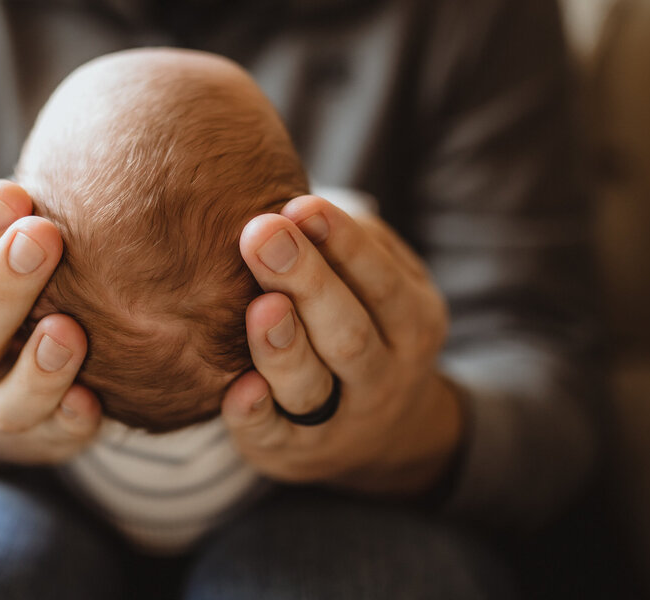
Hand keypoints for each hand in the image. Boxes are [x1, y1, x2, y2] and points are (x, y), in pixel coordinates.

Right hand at [0, 179, 100, 469]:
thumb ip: (7, 223)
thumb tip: (81, 145)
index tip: (11, 192)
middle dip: (2, 286)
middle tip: (43, 236)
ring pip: (4, 401)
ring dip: (38, 367)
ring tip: (69, 332)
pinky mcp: (36, 443)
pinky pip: (51, 442)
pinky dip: (68, 423)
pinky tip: (93, 403)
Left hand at [221, 195, 463, 495]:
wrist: (377, 434)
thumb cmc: (358, 323)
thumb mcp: (377, 285)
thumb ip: (346, 245)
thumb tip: (291, 196)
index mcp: (412, 318)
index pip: (381, 279)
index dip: (343, 243)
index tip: (300, 205)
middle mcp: (385, 372)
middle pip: (348, 330)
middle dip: (307, 279)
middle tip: (261, 233)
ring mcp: (342, 419)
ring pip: (315, 386)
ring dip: (284, 346)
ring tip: (258, 307)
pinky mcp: (295, 452)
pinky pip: (275, 436)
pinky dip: (256, 415)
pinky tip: (237, 390)